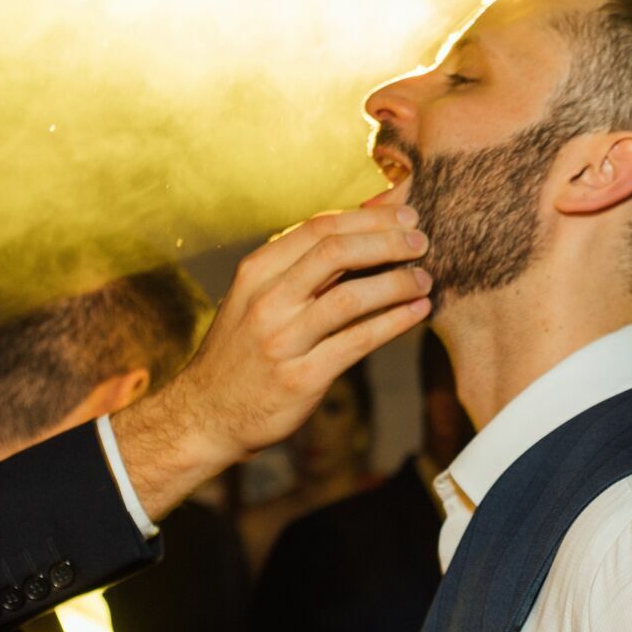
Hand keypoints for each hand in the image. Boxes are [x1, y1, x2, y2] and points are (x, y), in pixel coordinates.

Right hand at [114, 190, 432, 519]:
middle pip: (335, 252)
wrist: (206, 415)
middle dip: (386, 241)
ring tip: (425, 280)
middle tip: (421, 243)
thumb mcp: (257, 297)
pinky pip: (358, 341)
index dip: (368, 218)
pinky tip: (418, 312)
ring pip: (351, 297)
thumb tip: (360, 225)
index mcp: (257, 272)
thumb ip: (302, 265)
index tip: (404, 216)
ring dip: (397, 283)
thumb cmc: (244, 349)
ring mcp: (283, 339)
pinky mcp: (302, 376)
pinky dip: (395, 322)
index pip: (318, 228)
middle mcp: (267, 300)